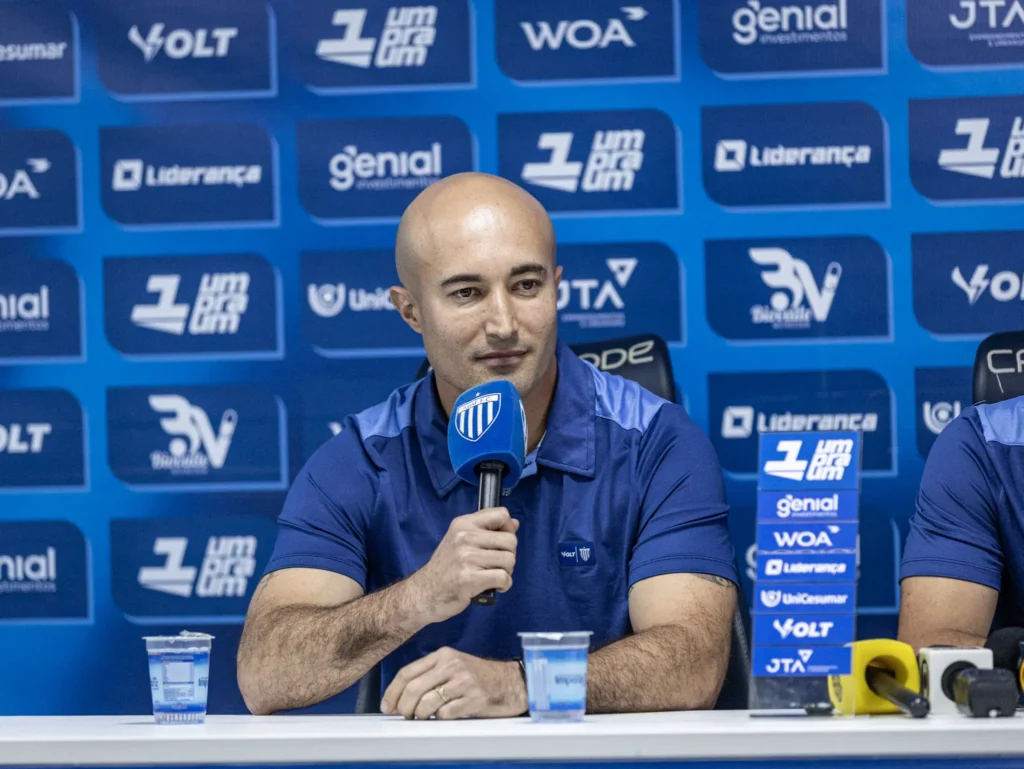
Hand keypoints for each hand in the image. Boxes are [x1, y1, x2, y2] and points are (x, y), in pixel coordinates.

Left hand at [381, 647, 526, 719]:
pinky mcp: (474, 699)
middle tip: (404, 716)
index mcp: (443, 655)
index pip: (408, 672)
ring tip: (423, 718)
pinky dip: (440, 719)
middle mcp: (452, 665)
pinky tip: (444, 717)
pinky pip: (446, 713)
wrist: (511, 682)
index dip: (392, 692)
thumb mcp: (454, 666)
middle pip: (413, 689)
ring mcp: (464, 682)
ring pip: (427, 703)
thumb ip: (430, 675)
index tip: (387, 706)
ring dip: (420, 715)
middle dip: (403, 707)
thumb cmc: (479, 676)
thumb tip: (401, 698)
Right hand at [410, 508, 517, 623]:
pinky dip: (504, 585)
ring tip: (493, 576)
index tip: (500, 543)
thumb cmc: (446, 567)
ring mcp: (467, 557)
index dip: (508, 529)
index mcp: (464, 524)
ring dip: (507, 572)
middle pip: (510, 540)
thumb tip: (515, 523)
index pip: (501, 515)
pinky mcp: (470, 579)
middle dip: (509, 555)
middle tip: (496, 565)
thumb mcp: (460, 540)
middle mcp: (465, 536)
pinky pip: (503, 578)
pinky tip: (494, 587)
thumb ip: (486, 530)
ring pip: (509, 560)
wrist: (424, 593)